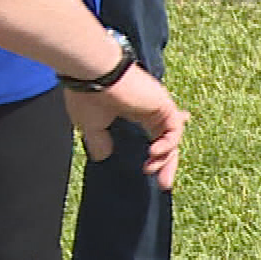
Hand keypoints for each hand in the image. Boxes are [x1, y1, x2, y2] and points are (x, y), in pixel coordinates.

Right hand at [66, 65, 188, 189]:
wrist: (91, 75)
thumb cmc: (86, 95)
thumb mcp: (90, 125)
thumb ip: (99, 140)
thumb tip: (103, 156)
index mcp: (134, 110)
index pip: (155, 130)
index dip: (162, 147)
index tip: (158, 163)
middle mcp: (149, 107)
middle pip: (166, 139)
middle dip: (165, 164)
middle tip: (163, 184)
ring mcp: (157, 105)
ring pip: (172, 138)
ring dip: (166, 159)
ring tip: (152, 171)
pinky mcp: (163, 104)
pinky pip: (174, 130)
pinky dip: (167, 145)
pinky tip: (153, 154)